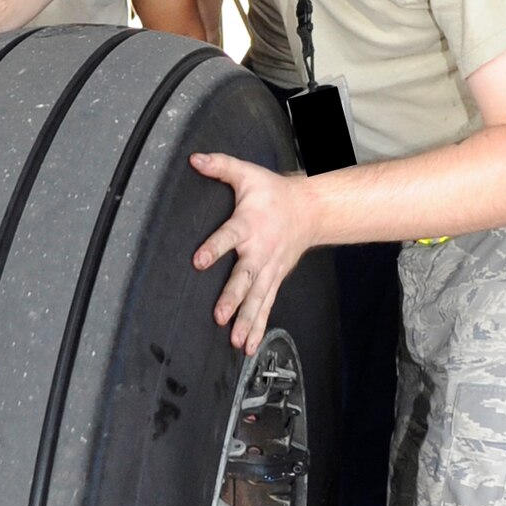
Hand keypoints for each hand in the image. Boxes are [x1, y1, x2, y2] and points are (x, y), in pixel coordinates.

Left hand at [190, 152, 314, 354]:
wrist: (310, 210)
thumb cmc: (274, 194)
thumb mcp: (246, 174)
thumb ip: (220, 166)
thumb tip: (194, 159)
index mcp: (249, 225)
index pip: (229, 236)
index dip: (214, 248)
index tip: (199, 261)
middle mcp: (260, 251)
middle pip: (245, 277)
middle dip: (233, 297)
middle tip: (220, 315)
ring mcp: (269, 269)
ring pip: (258, 298)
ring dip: (247, 320)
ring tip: (236, 340)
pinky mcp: (274, 279)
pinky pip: (266, 306)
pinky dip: (258, 326)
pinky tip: (249, 345)